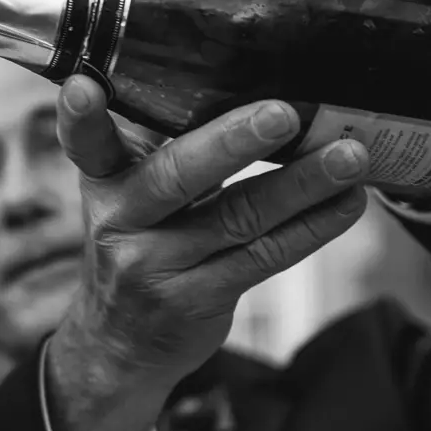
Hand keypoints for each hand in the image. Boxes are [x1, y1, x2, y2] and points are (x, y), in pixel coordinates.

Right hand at [47, 78, 367, 430]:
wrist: (118, 344)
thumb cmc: (136, 245)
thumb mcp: (128, 196)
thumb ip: (166, 150)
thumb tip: (255, 93)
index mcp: (102, 180)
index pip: (86, 143)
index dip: (81, 116)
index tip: (84, 86)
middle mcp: (120, 221)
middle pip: (176, 177)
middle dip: (231, 142)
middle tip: (282, 114)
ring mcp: (156, 266)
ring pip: (237, 217)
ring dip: (301, 185)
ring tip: (348, 156)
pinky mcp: (198, 299)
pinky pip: (264, 257)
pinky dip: (312, 227)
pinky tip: (346, 202)